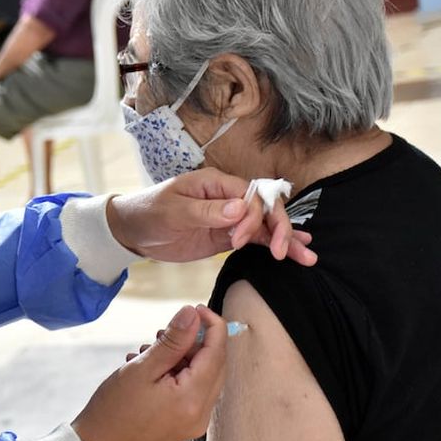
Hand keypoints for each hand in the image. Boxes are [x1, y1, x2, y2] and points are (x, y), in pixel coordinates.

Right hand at [72, 305, 226, 440]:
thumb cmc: (114, 407)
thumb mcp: (142, 367)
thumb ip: (173, 340)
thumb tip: (192, 313)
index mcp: (193, 399)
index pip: (217, 352)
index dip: (210, 325)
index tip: (195, 308)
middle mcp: (201, 414)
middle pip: (214, 364)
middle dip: (193, 342)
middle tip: (164, 333)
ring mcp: (194, 422)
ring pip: (203, 376)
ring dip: (182, 357)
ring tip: (150, 350)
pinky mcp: (185, 424)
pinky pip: (192, 390)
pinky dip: (178, 373)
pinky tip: (151, 368)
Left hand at [105, 167, 316, 264]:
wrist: (132, 229)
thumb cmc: (149, 212)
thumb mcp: (173, 210)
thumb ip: (206, 211)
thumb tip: (240, 209)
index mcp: (216, 183)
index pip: (250, 195)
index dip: (252, 217)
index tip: (236, 240)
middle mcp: (228, 197)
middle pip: (265, 208)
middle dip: (278, 228)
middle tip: (280, 251)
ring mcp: (229, 217)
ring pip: (265, 226)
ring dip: (286, 240)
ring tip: (308, 256)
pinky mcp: (227, 236)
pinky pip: (255, 239)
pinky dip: (273, 245)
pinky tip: (295, 253)